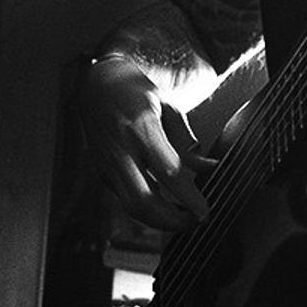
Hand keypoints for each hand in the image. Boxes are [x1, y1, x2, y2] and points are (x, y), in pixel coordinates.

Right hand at [78, 56, 211, 231]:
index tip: (206, 212)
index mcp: (141, 128)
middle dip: (172, 220)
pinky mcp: (102, 171)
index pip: (169, 172)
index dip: (189, 198)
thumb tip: (209, 167)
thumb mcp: (169, 107)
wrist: (96, 84)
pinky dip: (146, 209)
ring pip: (131, 206)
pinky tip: (165, 206)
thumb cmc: (135, 92)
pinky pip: (125, 198)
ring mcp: (107, 163)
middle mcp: (121, 149)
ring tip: (184, 219)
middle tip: (196, 222)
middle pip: (144, 200)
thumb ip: (186, 140)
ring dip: (159, 221)